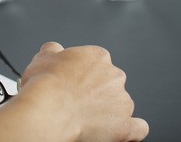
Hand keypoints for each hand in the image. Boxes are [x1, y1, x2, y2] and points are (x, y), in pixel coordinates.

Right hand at [20, 42, 148, 141]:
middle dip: (97, 92)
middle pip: (111, 83)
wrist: (48, 112)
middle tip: (78, 101)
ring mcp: (122, 102)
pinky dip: (130, 130)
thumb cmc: (44, 86)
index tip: (75, 83)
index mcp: (98, 57)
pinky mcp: (125, 126)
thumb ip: (53, 50)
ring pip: (121, 105)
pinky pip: (137, 128)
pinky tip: (118, 131)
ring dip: (109, 111)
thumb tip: (54, 49)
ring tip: (88, 119)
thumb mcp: (42, 58)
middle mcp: (115, 76)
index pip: (97, 64)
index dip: (85, 75)